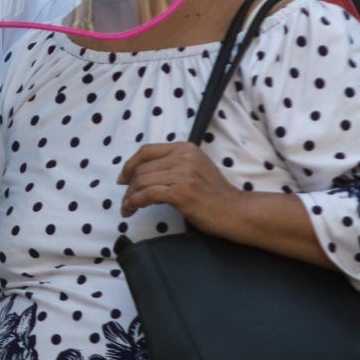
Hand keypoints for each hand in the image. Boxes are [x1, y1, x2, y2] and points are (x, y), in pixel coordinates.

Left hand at [119, 142, 246, 231]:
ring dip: (129, 197)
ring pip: (142, 182)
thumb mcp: (195, 168)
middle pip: (141, 169)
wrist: (235, 211)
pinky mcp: (180, 192)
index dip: (130, 165)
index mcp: (185, 148)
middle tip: (127, 200)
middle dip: (129, 186)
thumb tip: (141, 172)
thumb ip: (174, 164)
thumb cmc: (214, 195)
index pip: (146, 151)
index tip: (123, 179)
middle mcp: (183, 156)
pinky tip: (132, 210)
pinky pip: (147, 195)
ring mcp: (182, 174)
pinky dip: (134, 203)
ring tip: (127, 208)